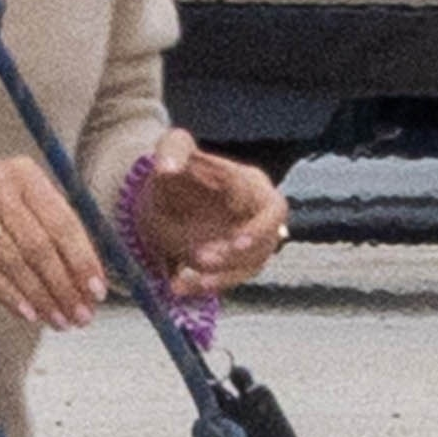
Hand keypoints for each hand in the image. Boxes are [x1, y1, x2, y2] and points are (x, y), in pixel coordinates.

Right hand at [0, 154, 108, 329]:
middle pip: (38, 243)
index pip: (63, 222)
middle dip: (63, 285)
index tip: (97, 294)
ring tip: (57, 321)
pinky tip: (27, 313)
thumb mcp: (25, 204)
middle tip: (80, 317)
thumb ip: (58, 235)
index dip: (82, 261)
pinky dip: (7, 293)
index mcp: (27, 174)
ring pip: (11, 259)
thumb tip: (93, 285)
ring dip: (39, 295)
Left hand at [129, 128, 288, 295]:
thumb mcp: (174, 149)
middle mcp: (257, 212)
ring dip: (223, 275)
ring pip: (251, 264)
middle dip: (247, 249)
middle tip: (209, 257)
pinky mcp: (234, 263)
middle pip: (270, 234)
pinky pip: (229, 279)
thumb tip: (167, 167)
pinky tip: (177, 287)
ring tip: (186, 279)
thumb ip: (172, 150)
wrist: (167, 195)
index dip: (252, 218)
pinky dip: (204, 286)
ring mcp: (249, 241)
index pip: (264, 200)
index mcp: (250, 181)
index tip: (232, 229)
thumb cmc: (181, 169)